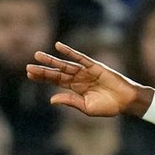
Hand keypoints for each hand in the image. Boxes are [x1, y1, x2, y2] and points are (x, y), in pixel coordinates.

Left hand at [27, 42, 143, 117]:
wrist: (127, 101)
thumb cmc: (109, 106)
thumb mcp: (87, 107)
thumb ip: (70, 101)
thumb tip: (51, 99)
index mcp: (76, 89)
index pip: (56, 81)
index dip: (43, 77)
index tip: (29, 74)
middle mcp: (79, 78)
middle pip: (57, 72)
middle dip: (43, 70)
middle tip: (28, 66)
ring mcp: (86, 71)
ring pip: (65, 64)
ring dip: (51, 60)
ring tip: (37, 55)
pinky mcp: (95, 66)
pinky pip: (80, 57)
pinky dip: (69, 51)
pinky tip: (58, 46)